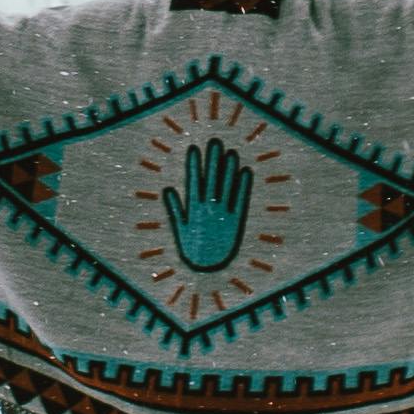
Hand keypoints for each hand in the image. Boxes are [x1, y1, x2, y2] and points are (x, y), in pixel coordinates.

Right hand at [163, 140, 253, 270]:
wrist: (209, 271)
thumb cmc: (193, 250)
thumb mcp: (181, 230)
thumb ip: (175, 210)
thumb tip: (167, 190)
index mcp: (194, 210)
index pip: (193, 182)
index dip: (194, 165)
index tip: (194, 148)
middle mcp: (208, 210)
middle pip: (211, 180)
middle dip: (213, 160)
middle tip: (215, 142)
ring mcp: (223, 215)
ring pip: (226, 187)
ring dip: (229, 170)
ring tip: (232, 152)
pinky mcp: (236, 222)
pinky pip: (240, 201)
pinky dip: (243, 186)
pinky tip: (246, 171)